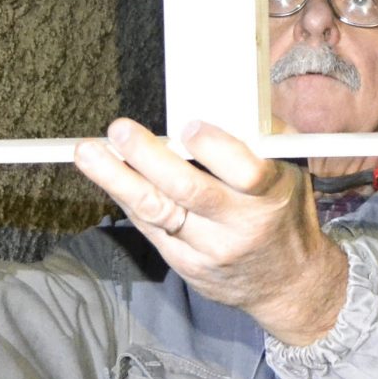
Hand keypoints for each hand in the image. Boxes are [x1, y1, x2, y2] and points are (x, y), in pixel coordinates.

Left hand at [71, 119, 348, 344]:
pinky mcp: (188, 267)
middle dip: (148, 157)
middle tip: (120, 130)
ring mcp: (211, 250)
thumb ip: (259, 139)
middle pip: (187, 191)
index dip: (213, 147)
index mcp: (270, 196)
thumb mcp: (288, 174)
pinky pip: (151, 229)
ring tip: (88, 153)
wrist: (289, 283)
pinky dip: (128, 199)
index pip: (244, 171)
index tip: (188, 126)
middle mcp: (240, 226)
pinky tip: (109, 176)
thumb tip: (218, 95)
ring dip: (117, 180)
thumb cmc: (285, 214)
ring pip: (157, 212)